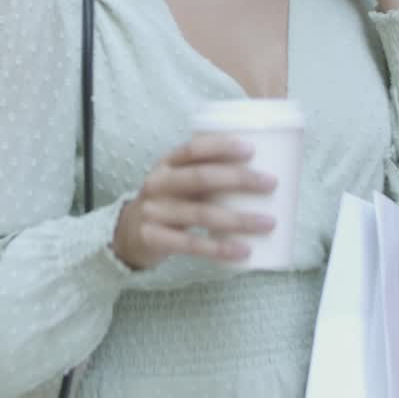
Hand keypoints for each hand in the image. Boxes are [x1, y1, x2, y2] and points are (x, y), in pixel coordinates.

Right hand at [112, 134, 277, 270]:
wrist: (127, 234)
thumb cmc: (169, 203)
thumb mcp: (178, 182)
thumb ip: (208, 175)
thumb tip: (263, 169)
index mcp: (166, 164)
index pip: (193, 149)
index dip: (221, 146)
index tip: (251, 149)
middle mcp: (157, 184)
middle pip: (201, 178)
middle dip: (239, 179)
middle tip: (271, 183)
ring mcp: (154, 212)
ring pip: (201, 214)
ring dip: (239, 219)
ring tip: (268, 222)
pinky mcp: (154, 238)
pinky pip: (191, 244)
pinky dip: (220, 248)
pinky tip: (243, 250)